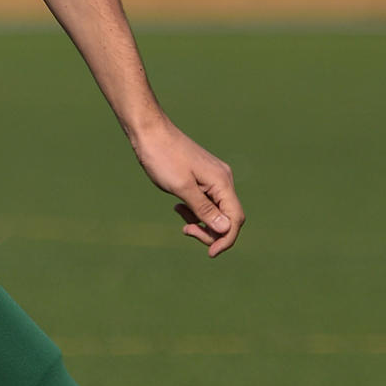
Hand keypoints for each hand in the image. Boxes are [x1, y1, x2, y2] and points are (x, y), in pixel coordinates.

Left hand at [133, 120, 245, 257]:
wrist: (149, 132)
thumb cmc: (163, 158)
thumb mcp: (182, 188)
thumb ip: (204, 209)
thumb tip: (226, 230)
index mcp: (221, 182)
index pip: (236, 218)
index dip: (226, 239)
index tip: (209, 253)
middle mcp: (222, 180)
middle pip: (227, 217)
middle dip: (210, 231)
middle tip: (186, 231)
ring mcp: (212, 178)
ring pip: (215, 210)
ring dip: (201, 222)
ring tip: (181, 219)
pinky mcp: (201, 177)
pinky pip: (205, 201)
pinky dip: (194, 210)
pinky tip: (178, 207)